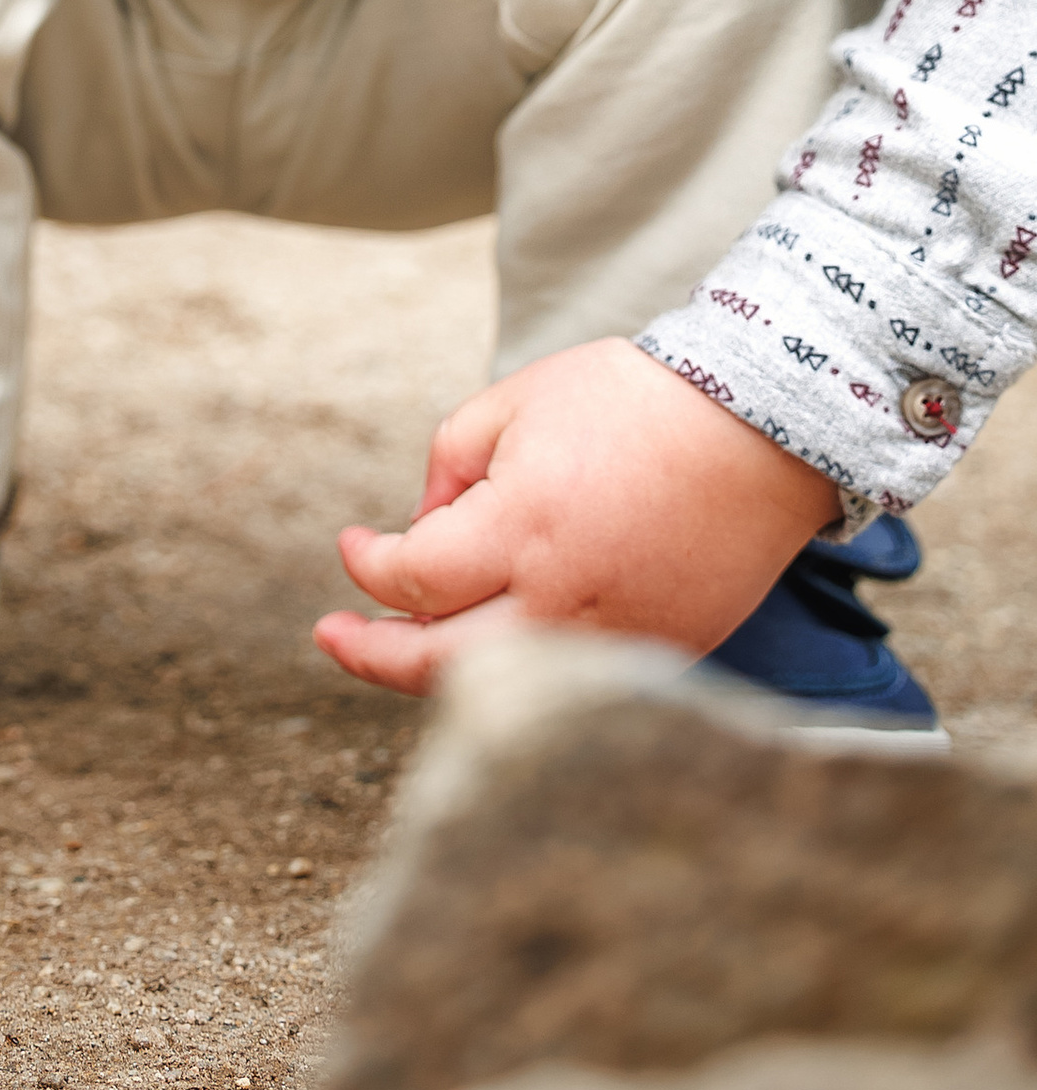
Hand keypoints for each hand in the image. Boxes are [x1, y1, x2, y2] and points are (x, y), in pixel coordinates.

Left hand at [314, 336, 839, 696]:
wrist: (756, 432)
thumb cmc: (628, 404)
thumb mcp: (514, 403)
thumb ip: (448, 468)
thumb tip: (422, 533)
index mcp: (521, 532)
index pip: (412, 579)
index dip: (368, 565)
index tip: (352, 544)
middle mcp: (564, 603)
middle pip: (442, 666)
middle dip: (372, 657)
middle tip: (333, 637)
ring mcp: (615, 643)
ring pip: (502, 686)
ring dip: (443, 669)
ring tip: (401, 641)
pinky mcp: (659, 656)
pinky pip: (568, 681)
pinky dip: (517, 667)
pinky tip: (491, 635)